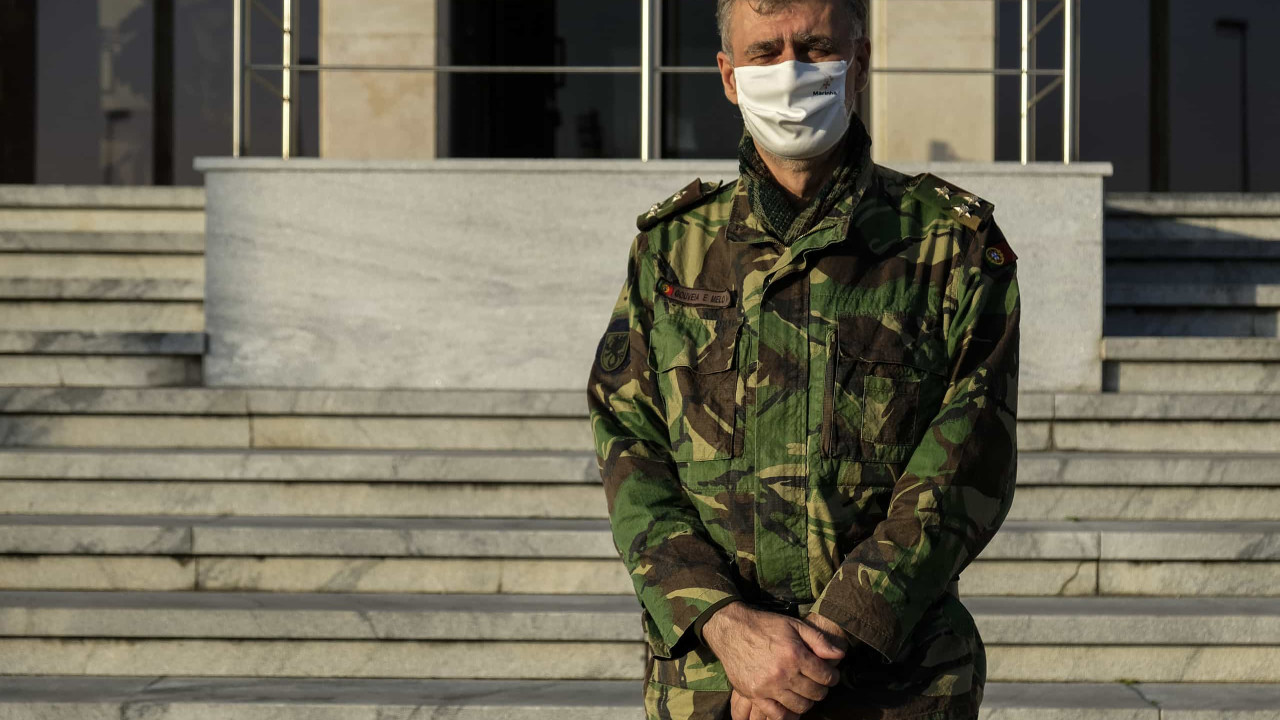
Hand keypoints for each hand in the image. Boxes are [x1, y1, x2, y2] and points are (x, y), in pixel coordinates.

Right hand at [703, 601, 844, 717]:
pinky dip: (788, 715)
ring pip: (799, 706)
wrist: (732, 630)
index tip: (830, 676)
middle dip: (822, 690)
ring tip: (805, 693)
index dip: (832, 677)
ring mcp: (768, 686)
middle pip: (814, 693)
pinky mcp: (754, 695)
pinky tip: (791, 707)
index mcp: (795, 655)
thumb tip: (840, 654)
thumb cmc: (765, 625)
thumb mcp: (794, 625)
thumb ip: (818, 640)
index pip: (825, 676)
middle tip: (819, 684)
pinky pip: (776, 714)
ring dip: (807, 702)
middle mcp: (783, 673)